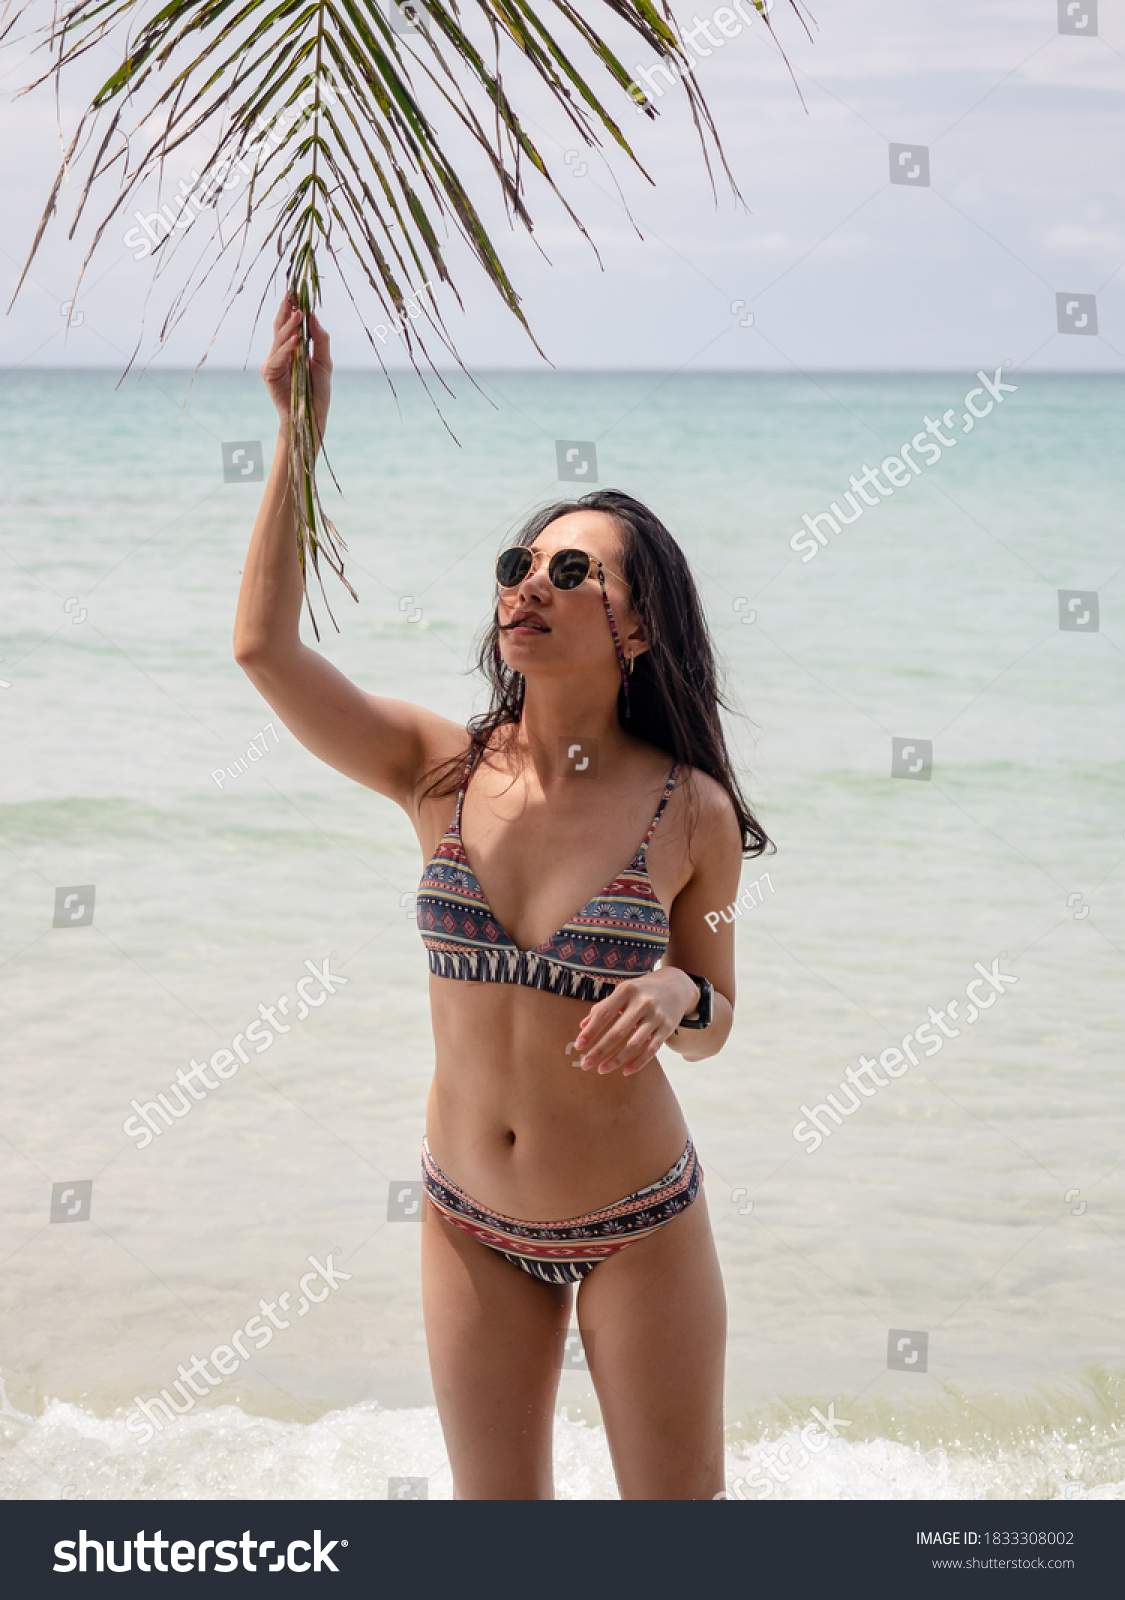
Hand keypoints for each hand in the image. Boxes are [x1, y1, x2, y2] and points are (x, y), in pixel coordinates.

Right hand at [260, 294, 331, 440]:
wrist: (312, 416)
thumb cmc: (318, 391)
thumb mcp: (325, 362)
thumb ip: (320, 340)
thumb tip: (314, 315)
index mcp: (293, 348)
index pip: (290, 323)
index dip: (293, 307)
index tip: (297, 290)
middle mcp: (281, 352)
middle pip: (280, 326)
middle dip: (286, 309)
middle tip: (291, 293)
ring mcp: (274, 362)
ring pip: (279, 338)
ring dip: (289, 325)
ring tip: (298, 313)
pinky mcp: (270, 374)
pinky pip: (278, 357)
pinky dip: (286, 348)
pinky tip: (294, 339)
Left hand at [570, 969, 699, 1077]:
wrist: (676, 986)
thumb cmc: (642, 990)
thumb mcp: (623, 992)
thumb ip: (603, 1007)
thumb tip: (583, 1026)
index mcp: (627, 991)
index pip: (603, 1014)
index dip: (590, 1032)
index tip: (579, 1046)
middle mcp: (642, 1003)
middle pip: (617, 1032)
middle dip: (599, 1050)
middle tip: (585, 1064)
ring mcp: (656, 1017)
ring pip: (634, 1045)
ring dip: (616, 1060)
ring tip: (601, 1069)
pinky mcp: (667, 1029)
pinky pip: (651, 1050)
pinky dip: (638, 1063)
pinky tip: (625, 1071)